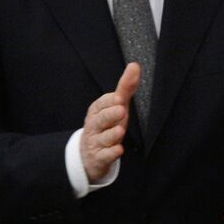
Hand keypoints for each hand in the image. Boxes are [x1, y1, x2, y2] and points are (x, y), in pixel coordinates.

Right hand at [80, 63, 139, 182]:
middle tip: (120, 110)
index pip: (101, 104)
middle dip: (109, 115)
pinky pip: (104, 156)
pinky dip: (111, 154)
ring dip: (111, 134)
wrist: (88, 155)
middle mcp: (94, 126)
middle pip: (99, 120)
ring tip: (120, 131)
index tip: (118, 97)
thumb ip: (125, 88)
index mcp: (97, 112)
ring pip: (103, 138)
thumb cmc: (106, 126)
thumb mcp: (116, 106)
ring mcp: (96, 143)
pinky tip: (119, 150)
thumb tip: (135, 65)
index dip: (109, 101)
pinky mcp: (99, 158)